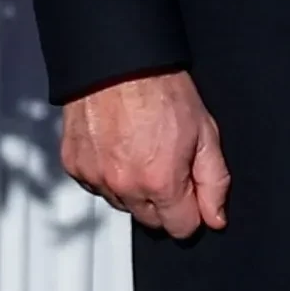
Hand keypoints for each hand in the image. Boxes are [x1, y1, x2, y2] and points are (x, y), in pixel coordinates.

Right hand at [61, 70, 229, 239]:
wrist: (117, 62)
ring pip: (122, 204)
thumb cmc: (162, 90)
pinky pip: (96, 186)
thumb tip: (215, 218)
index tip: (191, 194)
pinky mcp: (74, 166)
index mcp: (161, 182)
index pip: (181, 228)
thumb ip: (214, 183)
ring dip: (134, 189)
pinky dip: (108, 175)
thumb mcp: (205, 133)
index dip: (191, 212)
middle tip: (167, 164)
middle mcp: (125, 186)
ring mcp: (95, 177)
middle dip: (163, 202)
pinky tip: (118, 147)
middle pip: (150, 220)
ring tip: (141, 151)